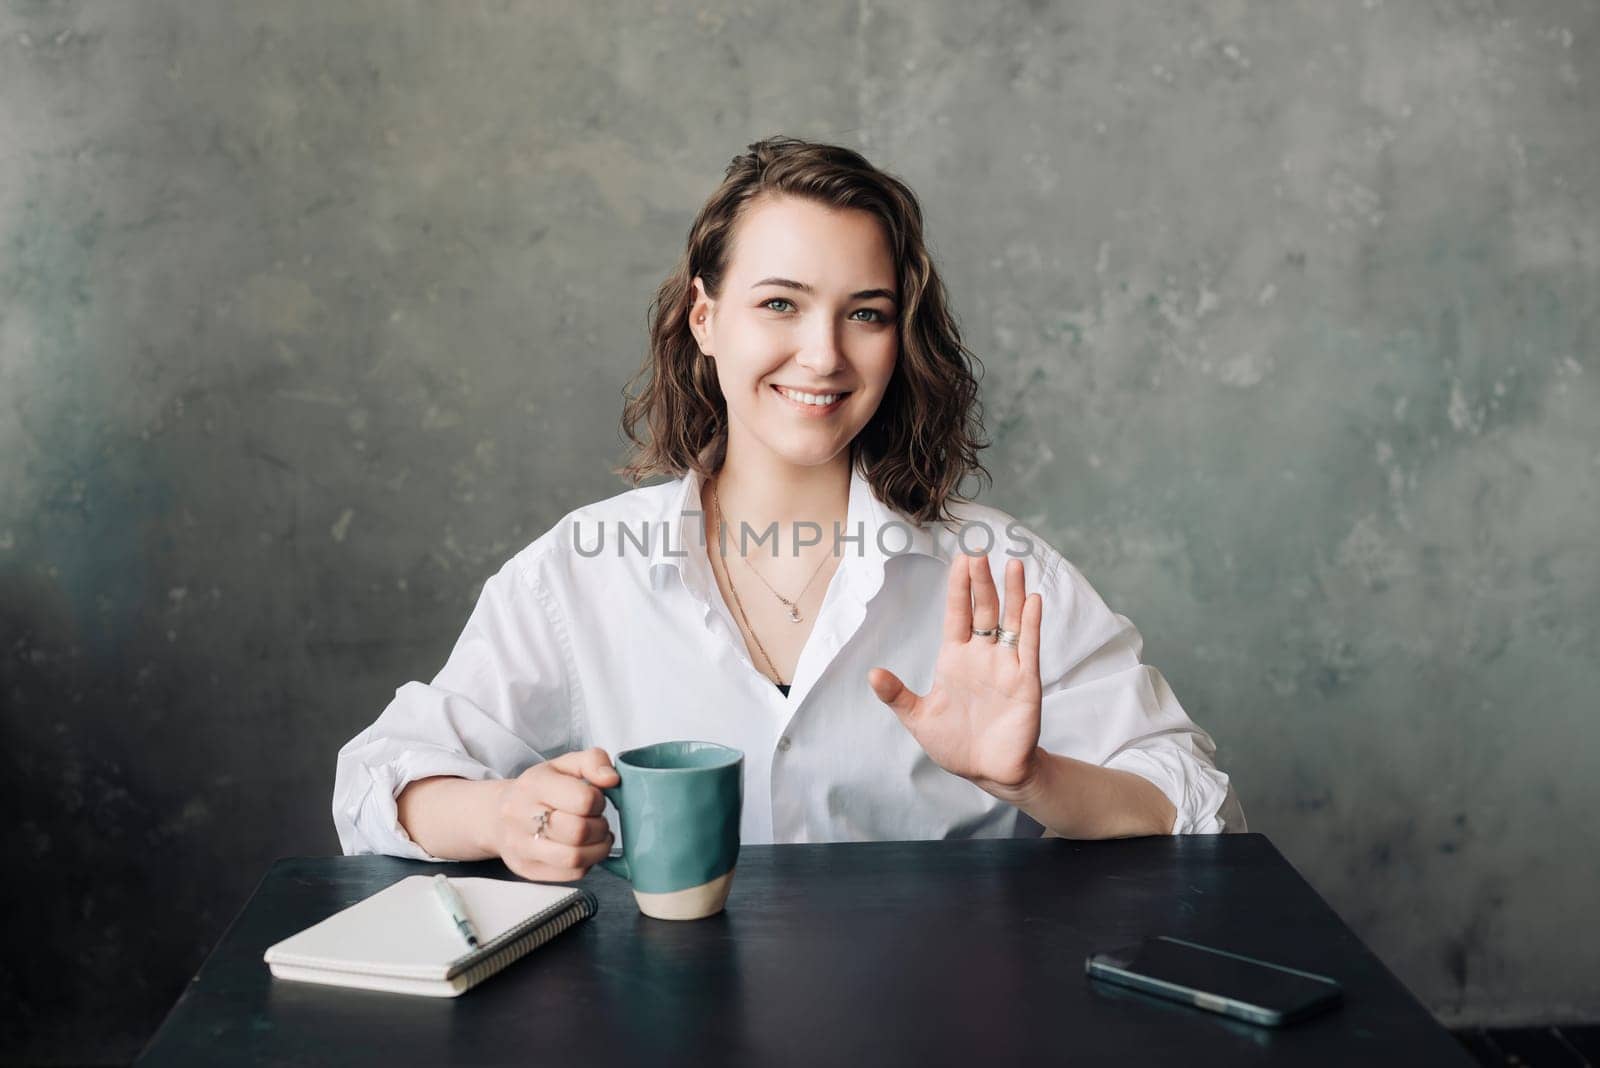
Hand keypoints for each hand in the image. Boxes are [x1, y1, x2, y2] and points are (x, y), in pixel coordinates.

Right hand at [488, 748, 618, 882]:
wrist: (498, 815)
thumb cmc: (538, 790)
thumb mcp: (564, 765)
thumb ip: (593, 761)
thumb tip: (611, 779)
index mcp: (533, 785)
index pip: (582, 799)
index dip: (598, 801)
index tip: (595, 800)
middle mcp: (521, 816)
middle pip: (579, 831)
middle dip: (600, 827)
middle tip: (598, 821)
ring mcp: (521, 847)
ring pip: (574, 858)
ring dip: (598, 849)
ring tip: (597, 838)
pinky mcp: (527, 869)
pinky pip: (571, 874)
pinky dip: (587, 863)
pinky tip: (584, 850)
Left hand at [868, 552, 1043, 792]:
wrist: (989, 771)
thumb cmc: (955, 743)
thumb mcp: (919, 719)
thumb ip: (898, 696)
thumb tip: (872, 674)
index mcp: (956, 658)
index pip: (958, 614)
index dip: (959, 588)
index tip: (961, 560)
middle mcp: (983, 656)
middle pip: (984, 610)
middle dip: (982, 583)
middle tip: (979, 553)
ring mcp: (1006, 666)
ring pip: (1011, 622)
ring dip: (1013, 594)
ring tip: (1014, 565)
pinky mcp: (1026, 682)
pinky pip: (1029, 648)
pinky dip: (1032, 624)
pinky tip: (1033, 600)